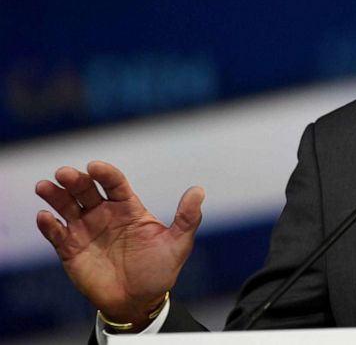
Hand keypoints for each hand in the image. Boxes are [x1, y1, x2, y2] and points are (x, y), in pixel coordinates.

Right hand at [35, 161, 203, 328]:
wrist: (139, 301)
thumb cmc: (159, 270)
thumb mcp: (177, 244)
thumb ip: (187, 218)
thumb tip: (198, 190)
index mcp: (128, 208)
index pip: (115, 183)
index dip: (105, 173)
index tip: (95, 166)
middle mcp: (104, 214)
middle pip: (87, 190)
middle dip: (75, 180)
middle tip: (65, 173)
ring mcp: (86, 230)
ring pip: (67, 207)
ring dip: (55, 195)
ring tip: (45, 186)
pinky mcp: (71, 250)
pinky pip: (57, 234)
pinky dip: (49, 225)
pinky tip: (45, 217)